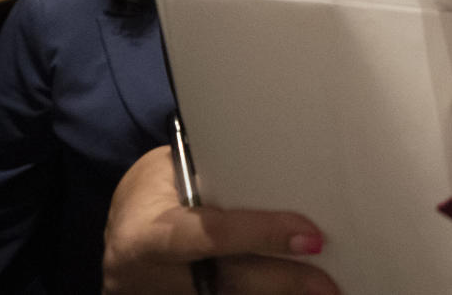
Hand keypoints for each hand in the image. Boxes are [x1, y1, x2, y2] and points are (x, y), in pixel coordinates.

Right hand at [103, 146, 337, 294]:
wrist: (122, 234)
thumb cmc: (154, 191)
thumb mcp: (169, 171)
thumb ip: (216, 176)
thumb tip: (284, 167)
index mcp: (146, 236)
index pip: (211, 235)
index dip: (262, 235)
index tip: (310, 237)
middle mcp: (152, 280)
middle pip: (230, 282)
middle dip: (284, 281)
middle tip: (329, 282)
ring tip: (326, 290)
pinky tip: (301, 293)